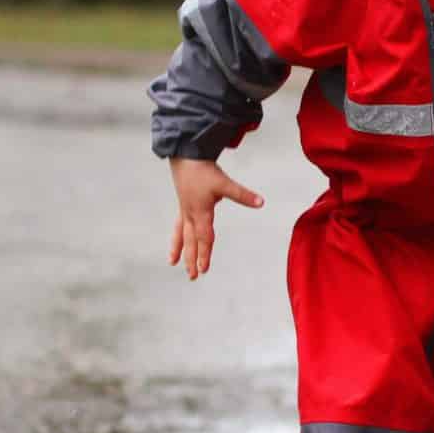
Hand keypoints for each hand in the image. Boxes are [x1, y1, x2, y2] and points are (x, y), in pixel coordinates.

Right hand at [167, 157, 263, 279]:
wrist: (185, 155)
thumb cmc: (203, 170)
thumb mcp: (225, 183)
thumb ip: (243, 195)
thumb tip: (261, 203)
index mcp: (201, 212)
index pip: (204, 237)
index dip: (204, 254)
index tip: (204, 269)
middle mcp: (191, 214)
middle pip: (191, 241)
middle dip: (192, 258)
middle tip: (192, 276)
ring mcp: (185, 210)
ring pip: (181, 235)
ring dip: (179, 250)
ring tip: (173, 263)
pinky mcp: (183, 204)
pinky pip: (178, 225)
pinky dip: (176, 236)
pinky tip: (176, 243)